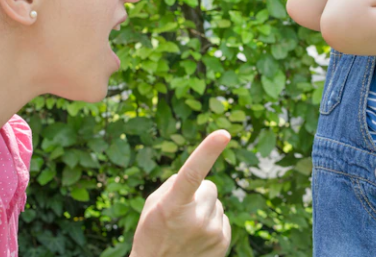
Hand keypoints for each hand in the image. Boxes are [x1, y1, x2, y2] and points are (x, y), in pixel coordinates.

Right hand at [130, 130, 231, 256]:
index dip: (208, 150)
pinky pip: (223, 218)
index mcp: (173, 205)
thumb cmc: (152, 234)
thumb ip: (175, 185)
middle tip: (182, 212)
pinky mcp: (223, 241)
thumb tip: (199, 174)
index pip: (193, 172)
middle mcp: (196, 218)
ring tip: (187, 228)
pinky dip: (212, 223)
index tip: (223, 134)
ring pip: (216, 203)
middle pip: (209, 187)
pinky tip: (198, 237)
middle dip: (199, 193)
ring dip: (205, 210)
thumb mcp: (153, 205)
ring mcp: (212, 231)